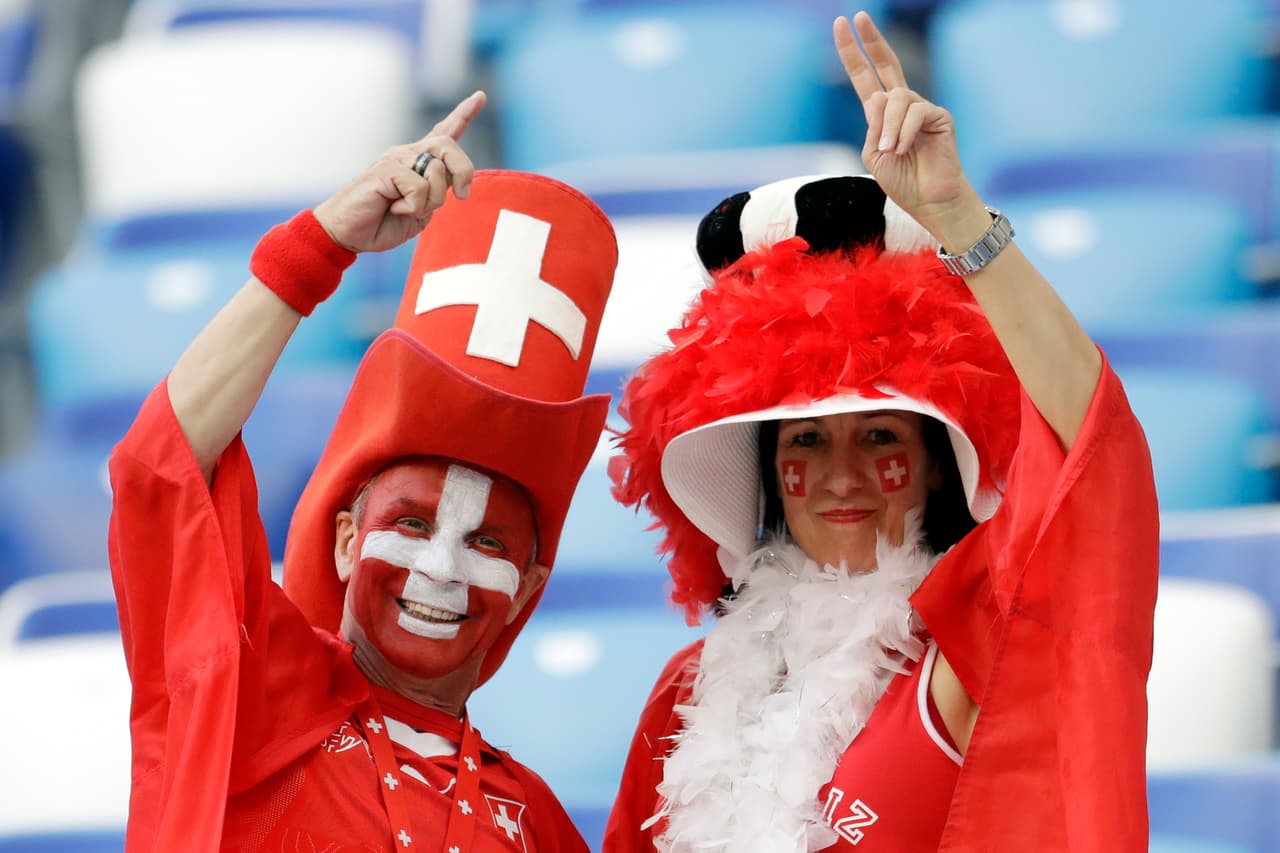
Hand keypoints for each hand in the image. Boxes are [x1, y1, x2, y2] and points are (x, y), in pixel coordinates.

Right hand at [313, 90, 485, 253]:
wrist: (348, 233)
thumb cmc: (382, 223)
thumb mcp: (421, 211)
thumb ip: (438, 194)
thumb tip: (453, 181)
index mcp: (418, 163)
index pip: (443, 132)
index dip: (464, 114)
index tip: (480, 95)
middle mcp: (408, 154)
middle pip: (449, 146)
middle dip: (464, 171)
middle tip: (463, 195)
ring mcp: (395, 159)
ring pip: (437, 171)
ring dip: (432, 200)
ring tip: (406, 207)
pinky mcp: (385, 169)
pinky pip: (418, 187)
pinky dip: (412, 206)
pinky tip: (393, 207)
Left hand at [834, 14, 986, 243]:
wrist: (929, 201)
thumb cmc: (902, 181)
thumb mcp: (874, 154)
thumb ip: (872, 125)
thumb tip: (879, 95)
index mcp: (881, 115)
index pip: (864, 77)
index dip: (853, 52)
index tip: (841, 25)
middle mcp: (901, 106)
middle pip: (886, 64)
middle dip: (872, 40)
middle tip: (858, 16)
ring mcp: (921, 108)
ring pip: (898, 98)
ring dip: (889, 127)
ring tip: (890, 151)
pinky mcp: (939, 116)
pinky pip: (915, 113)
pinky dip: (904, 133)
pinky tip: (904, 150)